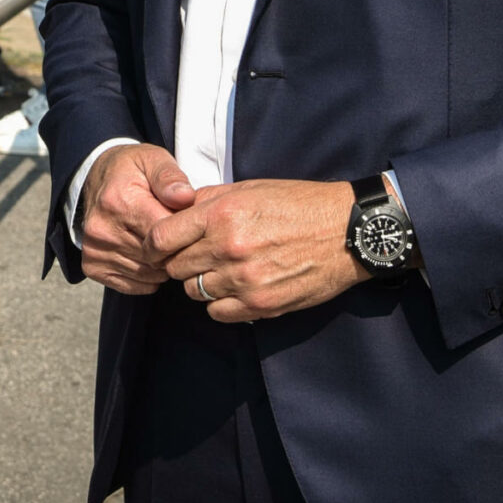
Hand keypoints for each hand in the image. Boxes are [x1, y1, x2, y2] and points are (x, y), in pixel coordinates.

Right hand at [77, 143, 197, 293]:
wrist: (92, 178)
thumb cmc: (130, 170)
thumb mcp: (152, 160)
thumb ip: (170, 177)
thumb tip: (186, 197)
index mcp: (119, 201)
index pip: (163, 234)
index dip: (184, 232)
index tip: (188, 222)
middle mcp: (103, 229)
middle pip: (157, 257)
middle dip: (175, 249)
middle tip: (179, 233)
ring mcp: (95, 250)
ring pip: (149, 274)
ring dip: (163, 264)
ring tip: (164, 243)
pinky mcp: (92, 265)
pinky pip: (135, 284)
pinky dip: (149, 275)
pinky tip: (150, 255)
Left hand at [148, 178, 364, 323]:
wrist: (347, 232)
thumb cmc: (299, 204)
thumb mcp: (250, 188)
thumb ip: (209, 199)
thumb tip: (176, 208)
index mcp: (221, 214)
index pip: (161, 238)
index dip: (155, 244)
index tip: (160, 247)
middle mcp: (228, 248)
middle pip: (175, 267)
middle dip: (180, 262)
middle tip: (195, 256)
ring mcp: (244, 280)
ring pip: (194, 292)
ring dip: (201, 283)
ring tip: (221, 270)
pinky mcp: (261, 305)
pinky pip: (218, 313)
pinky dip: (221, 304)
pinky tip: (235, 289)